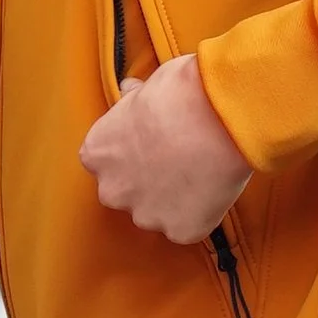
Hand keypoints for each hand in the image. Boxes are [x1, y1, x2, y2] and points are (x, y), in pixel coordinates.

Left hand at [79, 55, 252, 244]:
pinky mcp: (179, 231)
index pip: (107, 162)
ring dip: (172, 199)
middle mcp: (112, 189)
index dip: (133, 152)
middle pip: (127, 191)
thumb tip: (130, 91)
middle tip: (178, 159)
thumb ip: (132, 99)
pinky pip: (188, 227)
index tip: (153, 144)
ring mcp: (145, 215)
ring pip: (157, 212)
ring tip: (200, 172)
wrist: (221, 115)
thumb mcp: (147, 85)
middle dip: (148, 180)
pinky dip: (200, 213)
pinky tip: (213, 188)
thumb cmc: (183, 93)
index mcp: (96, 153)